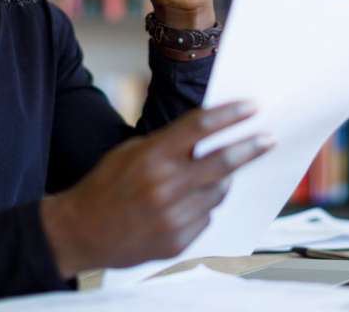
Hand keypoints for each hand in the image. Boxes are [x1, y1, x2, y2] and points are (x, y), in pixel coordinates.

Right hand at [41, 101, 273, 276]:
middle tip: (268, 138)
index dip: (230, 115)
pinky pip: (205, 217)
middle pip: (222, 162)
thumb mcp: (132, 151)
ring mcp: (172, 218)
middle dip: (250, 147)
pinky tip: (186, 203)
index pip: (200, 127)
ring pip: (219, 192)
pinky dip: (203, 206)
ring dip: (223, 180)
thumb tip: (209, 136)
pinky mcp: (176, 243)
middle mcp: (165, 186)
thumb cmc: (107, 184)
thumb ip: (170, 144)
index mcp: (152, 156)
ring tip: (215, 174)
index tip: (252, 107)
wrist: (80, 232)